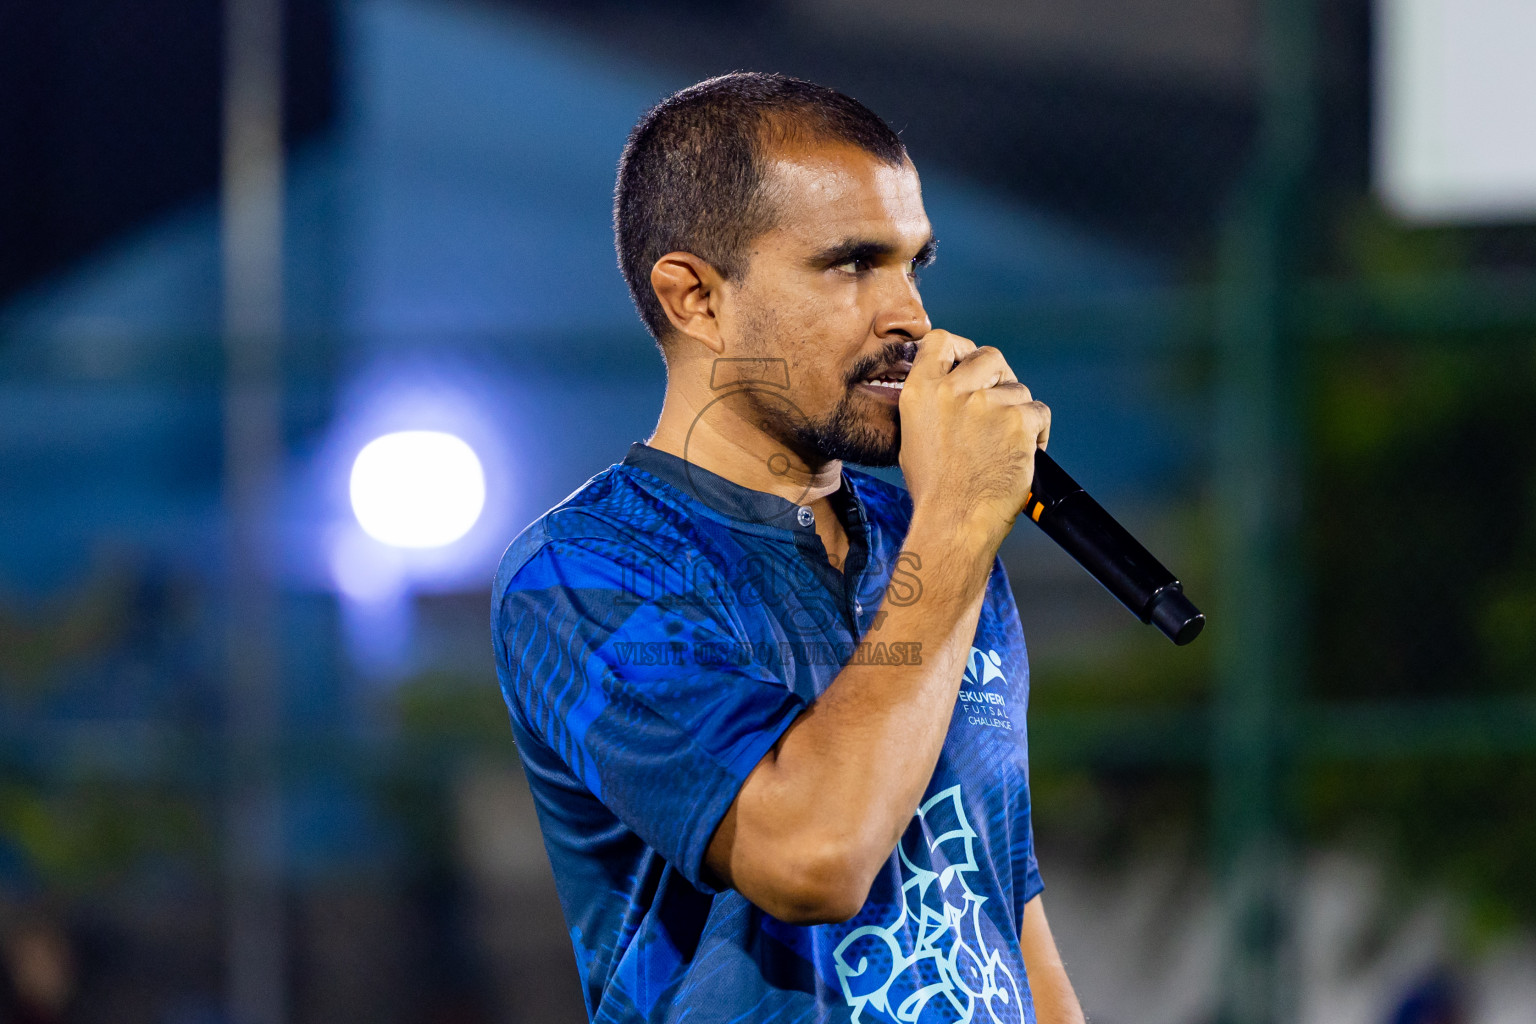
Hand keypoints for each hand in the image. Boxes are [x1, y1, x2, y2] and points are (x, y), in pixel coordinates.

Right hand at [897, 329, 1050, 548]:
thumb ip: (933, 403)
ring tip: (1006, 444)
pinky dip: (1036, 432)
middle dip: (999, 375)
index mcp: (921, 391)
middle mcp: (953, 390)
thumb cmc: (935, 488)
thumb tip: (956, 386)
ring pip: (1018, 389)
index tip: (969, 360)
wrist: (955, 520)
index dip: (961, 348)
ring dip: (1017, 411)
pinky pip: (1039, 413)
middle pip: (990, 357)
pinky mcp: (1018, 421)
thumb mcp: (914, 435)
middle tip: (999, 401)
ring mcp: (988, 404)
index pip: (942, 341)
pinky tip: (1024, 452)